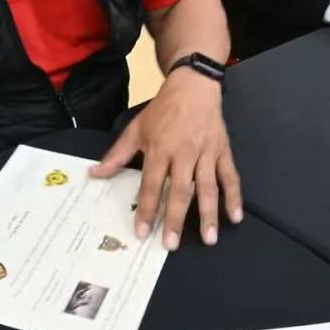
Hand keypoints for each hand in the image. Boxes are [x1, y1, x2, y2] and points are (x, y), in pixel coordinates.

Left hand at [90, 69, 242, 250]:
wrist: (193, 85)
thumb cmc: (163, 109)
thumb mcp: (136, 128)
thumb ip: (117, 155)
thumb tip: (95, 174)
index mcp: (159, 148)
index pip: (151, 184)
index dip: (146, 209)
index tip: (142, 232)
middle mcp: (184, 153)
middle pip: (180, 190)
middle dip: (175, 219)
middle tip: (171, 244)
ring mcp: (206, 152)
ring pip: (208, 187)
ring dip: (208, 214)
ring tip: (208, 239)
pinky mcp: (222, 151)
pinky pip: (230, 176)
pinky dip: (234, 196)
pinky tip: (235, 217)